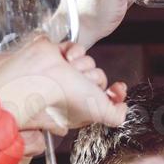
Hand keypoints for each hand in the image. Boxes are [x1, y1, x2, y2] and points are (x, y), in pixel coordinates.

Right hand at [0, 38, 127, 133]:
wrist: (40, 78)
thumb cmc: (65, 99)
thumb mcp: (100, 114)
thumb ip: (117, 116)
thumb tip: (123, 106)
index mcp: (80, 107)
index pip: (104, 98)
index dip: (115, 93)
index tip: (118, 89)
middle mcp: (72, 90)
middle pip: (98, 77)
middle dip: (94, 78)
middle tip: (82, 82)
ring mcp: (64, 72)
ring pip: (89, 62)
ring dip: (82, 65)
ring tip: (69, 71)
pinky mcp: (57, 55)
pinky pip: (77, 48)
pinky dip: (73, 52)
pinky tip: (65, 60)